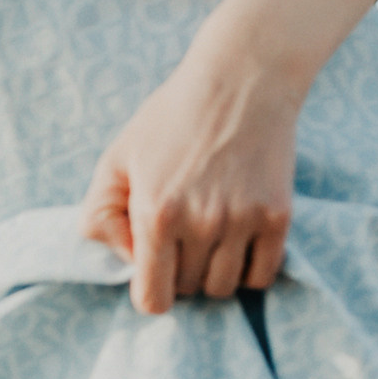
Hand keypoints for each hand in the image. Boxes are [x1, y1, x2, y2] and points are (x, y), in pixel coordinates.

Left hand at [79, 50, 301, 315]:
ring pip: (224, 288)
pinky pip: (262, 275)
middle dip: (180, 273)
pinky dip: (249, 269)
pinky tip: (238, 241)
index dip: (150, 290)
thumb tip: (121, 261)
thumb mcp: (117, 158)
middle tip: (182, 238)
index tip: (154, 269)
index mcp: (156, 214)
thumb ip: (99, 216)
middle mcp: (201, 223)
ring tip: (209, 237)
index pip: (152, 299)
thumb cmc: (171, 119)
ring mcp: (243, 221)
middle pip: (188, 291)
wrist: (242, 79)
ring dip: (213, 273)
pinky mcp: (278, 216)